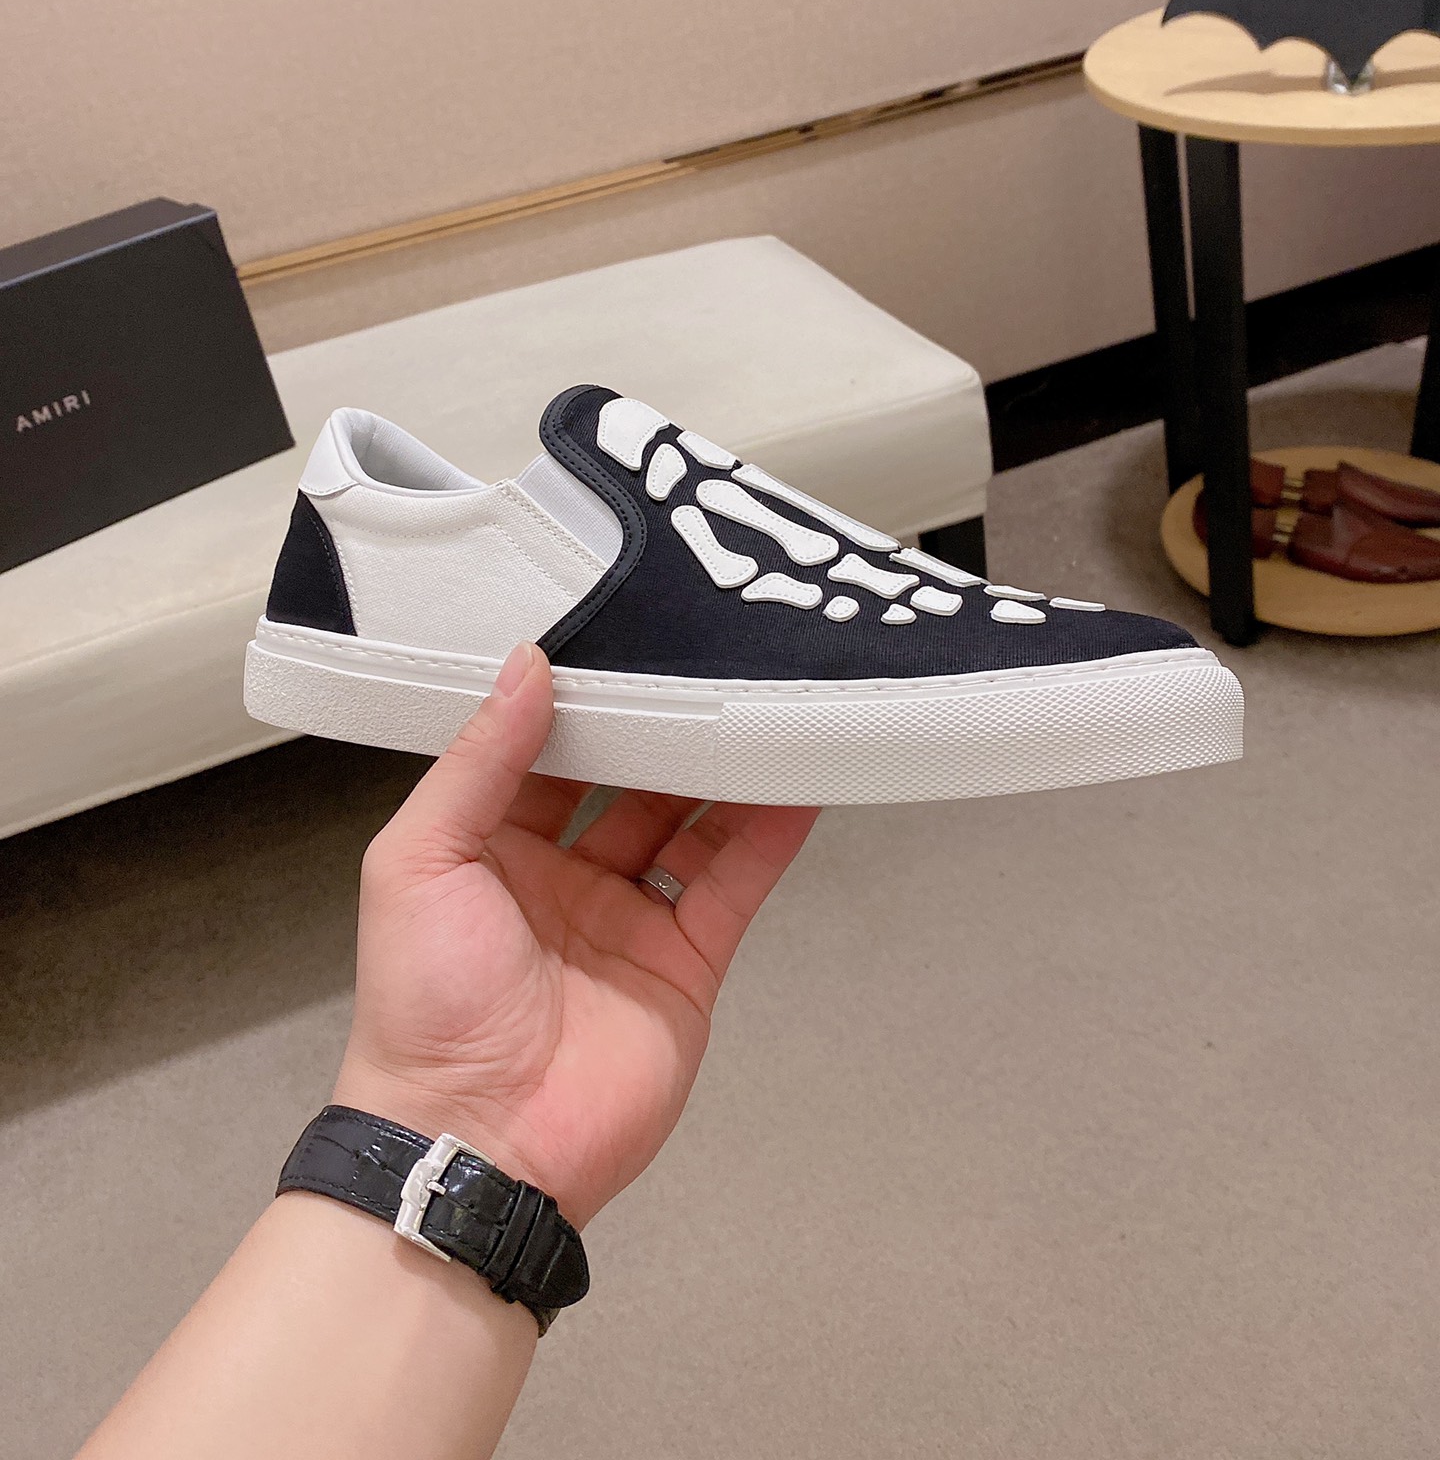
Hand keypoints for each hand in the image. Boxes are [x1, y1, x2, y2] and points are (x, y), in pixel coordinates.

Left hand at [334, 643, 817, 1228]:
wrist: (476, 1144)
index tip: (623, 639)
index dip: (585, 700)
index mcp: (489, 847)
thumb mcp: (421, 860)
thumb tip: (525, 666)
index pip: (546, 751)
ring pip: (691, 822)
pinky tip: (797, 780)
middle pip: (630, 780)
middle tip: (708, 659)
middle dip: (666, 726)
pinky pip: (733, 882)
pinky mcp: (684, 962)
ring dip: (726, 768)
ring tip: (765, 702)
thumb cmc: (421, 1010)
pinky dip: (768, 833)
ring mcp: (628, 920)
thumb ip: (479, 761)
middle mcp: (563, 877)